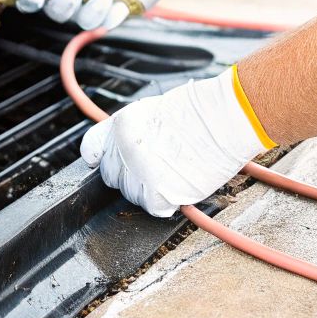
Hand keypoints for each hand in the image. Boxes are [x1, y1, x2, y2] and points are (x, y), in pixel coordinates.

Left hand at [79, 67, 271, 217]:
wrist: (226, 118)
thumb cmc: (198, 111)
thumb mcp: (150, 109)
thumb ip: (127, 131)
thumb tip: (112, 150)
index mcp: (120, 126)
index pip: (91, 149)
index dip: (102, 156)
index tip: (106, 161)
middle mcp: (124, 149)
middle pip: (112, 175)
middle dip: (130, 173)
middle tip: (158, 163)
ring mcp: (139, 173)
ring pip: (131, 194)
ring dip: (148, 188)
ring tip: (174, 170)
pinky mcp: (158, 194)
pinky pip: (152, 208)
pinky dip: (165, 201)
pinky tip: (179, 184)